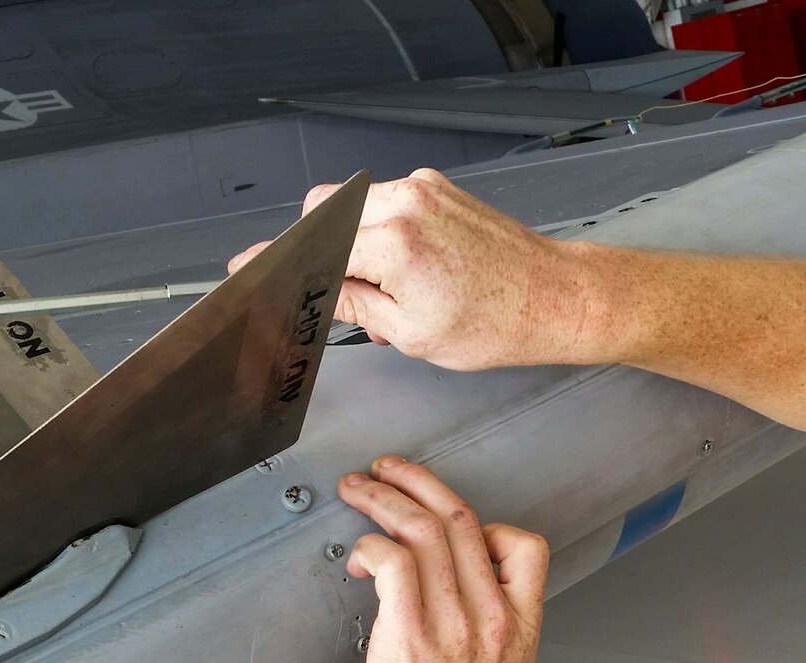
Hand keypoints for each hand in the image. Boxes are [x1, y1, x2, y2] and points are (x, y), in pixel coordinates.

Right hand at [229, 169, 600, 369]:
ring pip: (356, 204)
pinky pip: (388, 202)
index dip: (281, 262)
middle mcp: (406, 202)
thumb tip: (311, 293)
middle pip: (326, 211)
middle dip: (326, 250)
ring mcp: (424, 188)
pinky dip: (386, 232)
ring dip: (359, 241)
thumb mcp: (411, 333)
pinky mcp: (439, 186)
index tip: (252, 269)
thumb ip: (351, 304)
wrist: (554, 298)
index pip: (313, 243)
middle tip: (348, 292)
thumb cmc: (498, 323)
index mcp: (394, 242)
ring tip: (394, 286)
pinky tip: (414, 268)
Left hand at [337, 456, 549, 662]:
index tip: (450, 525)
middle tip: (389, 470)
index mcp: (520, 631)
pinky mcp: (407, 635)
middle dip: (419, 482)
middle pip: (461, 520)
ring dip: (383, 499)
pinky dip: (369, 545)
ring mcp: (452, 624)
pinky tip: (356, 557)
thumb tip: (469, 623)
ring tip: (358, 489)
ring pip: (422, 529)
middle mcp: (491, 619)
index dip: (485, 523)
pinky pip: (391, 560)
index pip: (522, 545)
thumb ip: (494, 645)